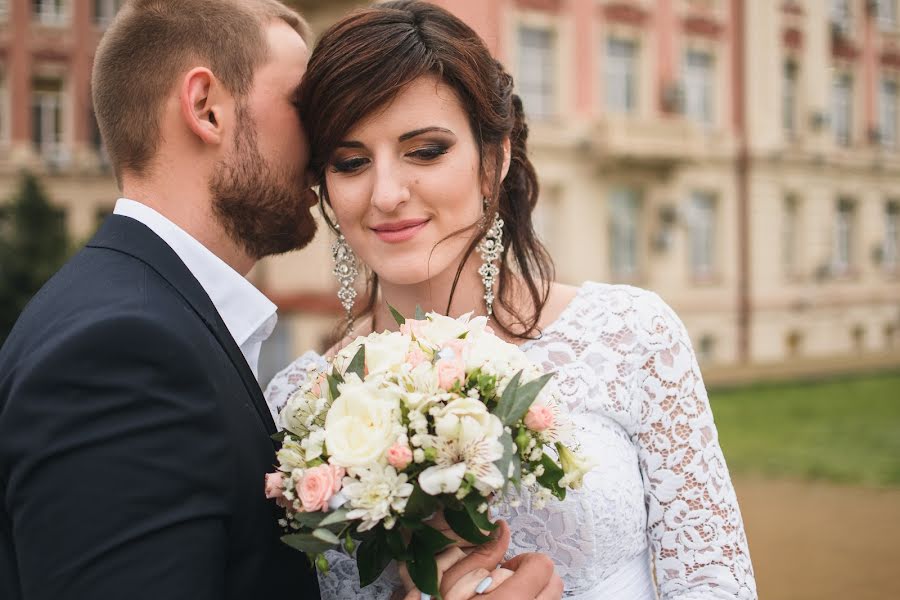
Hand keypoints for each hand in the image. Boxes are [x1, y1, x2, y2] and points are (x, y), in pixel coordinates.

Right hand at [401, 520, 562, 598]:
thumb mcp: (451, 586)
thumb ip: (480, 556)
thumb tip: (501, 529)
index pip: (543, 565)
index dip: (524, 561)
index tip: (505, 569)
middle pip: (555, 583)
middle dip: (534, 576)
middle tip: (507, 583)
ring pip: (551, 598)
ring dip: (534, 592)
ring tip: (506, 596)